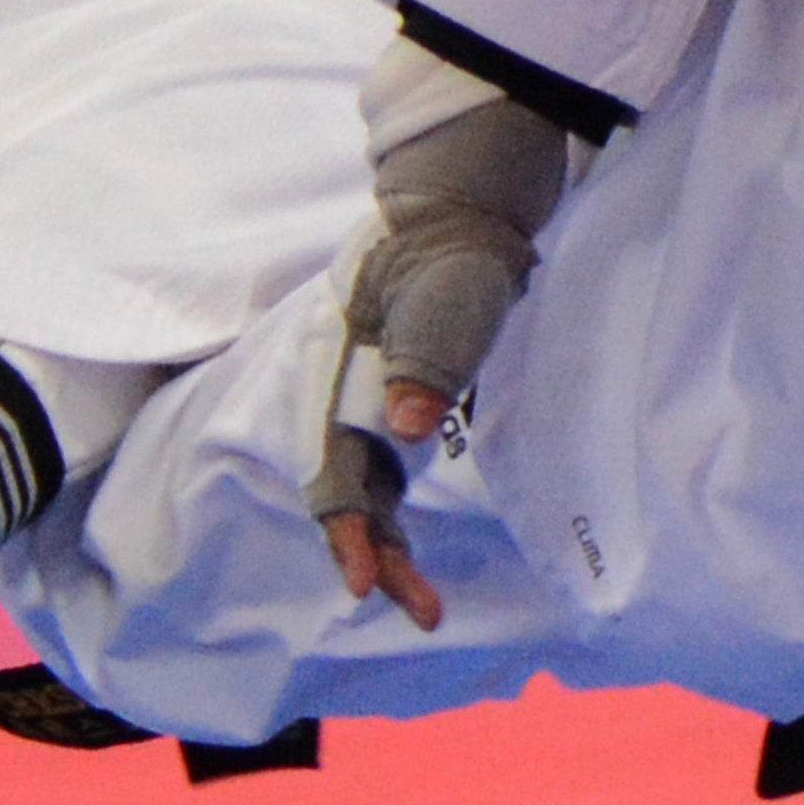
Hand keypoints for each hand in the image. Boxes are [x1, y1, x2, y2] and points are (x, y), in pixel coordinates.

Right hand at [306, 36, 583, 623]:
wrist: (471, 195)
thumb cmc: (456, 237)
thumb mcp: (447, 287)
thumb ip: (428, 352)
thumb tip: (407, 423)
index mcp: (339, 367)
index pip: (332, 465)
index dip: (347, 529)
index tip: (365, 585)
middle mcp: (345, 389)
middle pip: (346, 485)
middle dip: (373, 552)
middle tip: (418, 609)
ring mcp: (370, 391)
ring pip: (366, 482)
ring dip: (387, 540)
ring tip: (424, 600)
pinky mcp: (400, 389)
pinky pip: (388, 465)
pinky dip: (399, 510)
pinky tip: (413, 539)